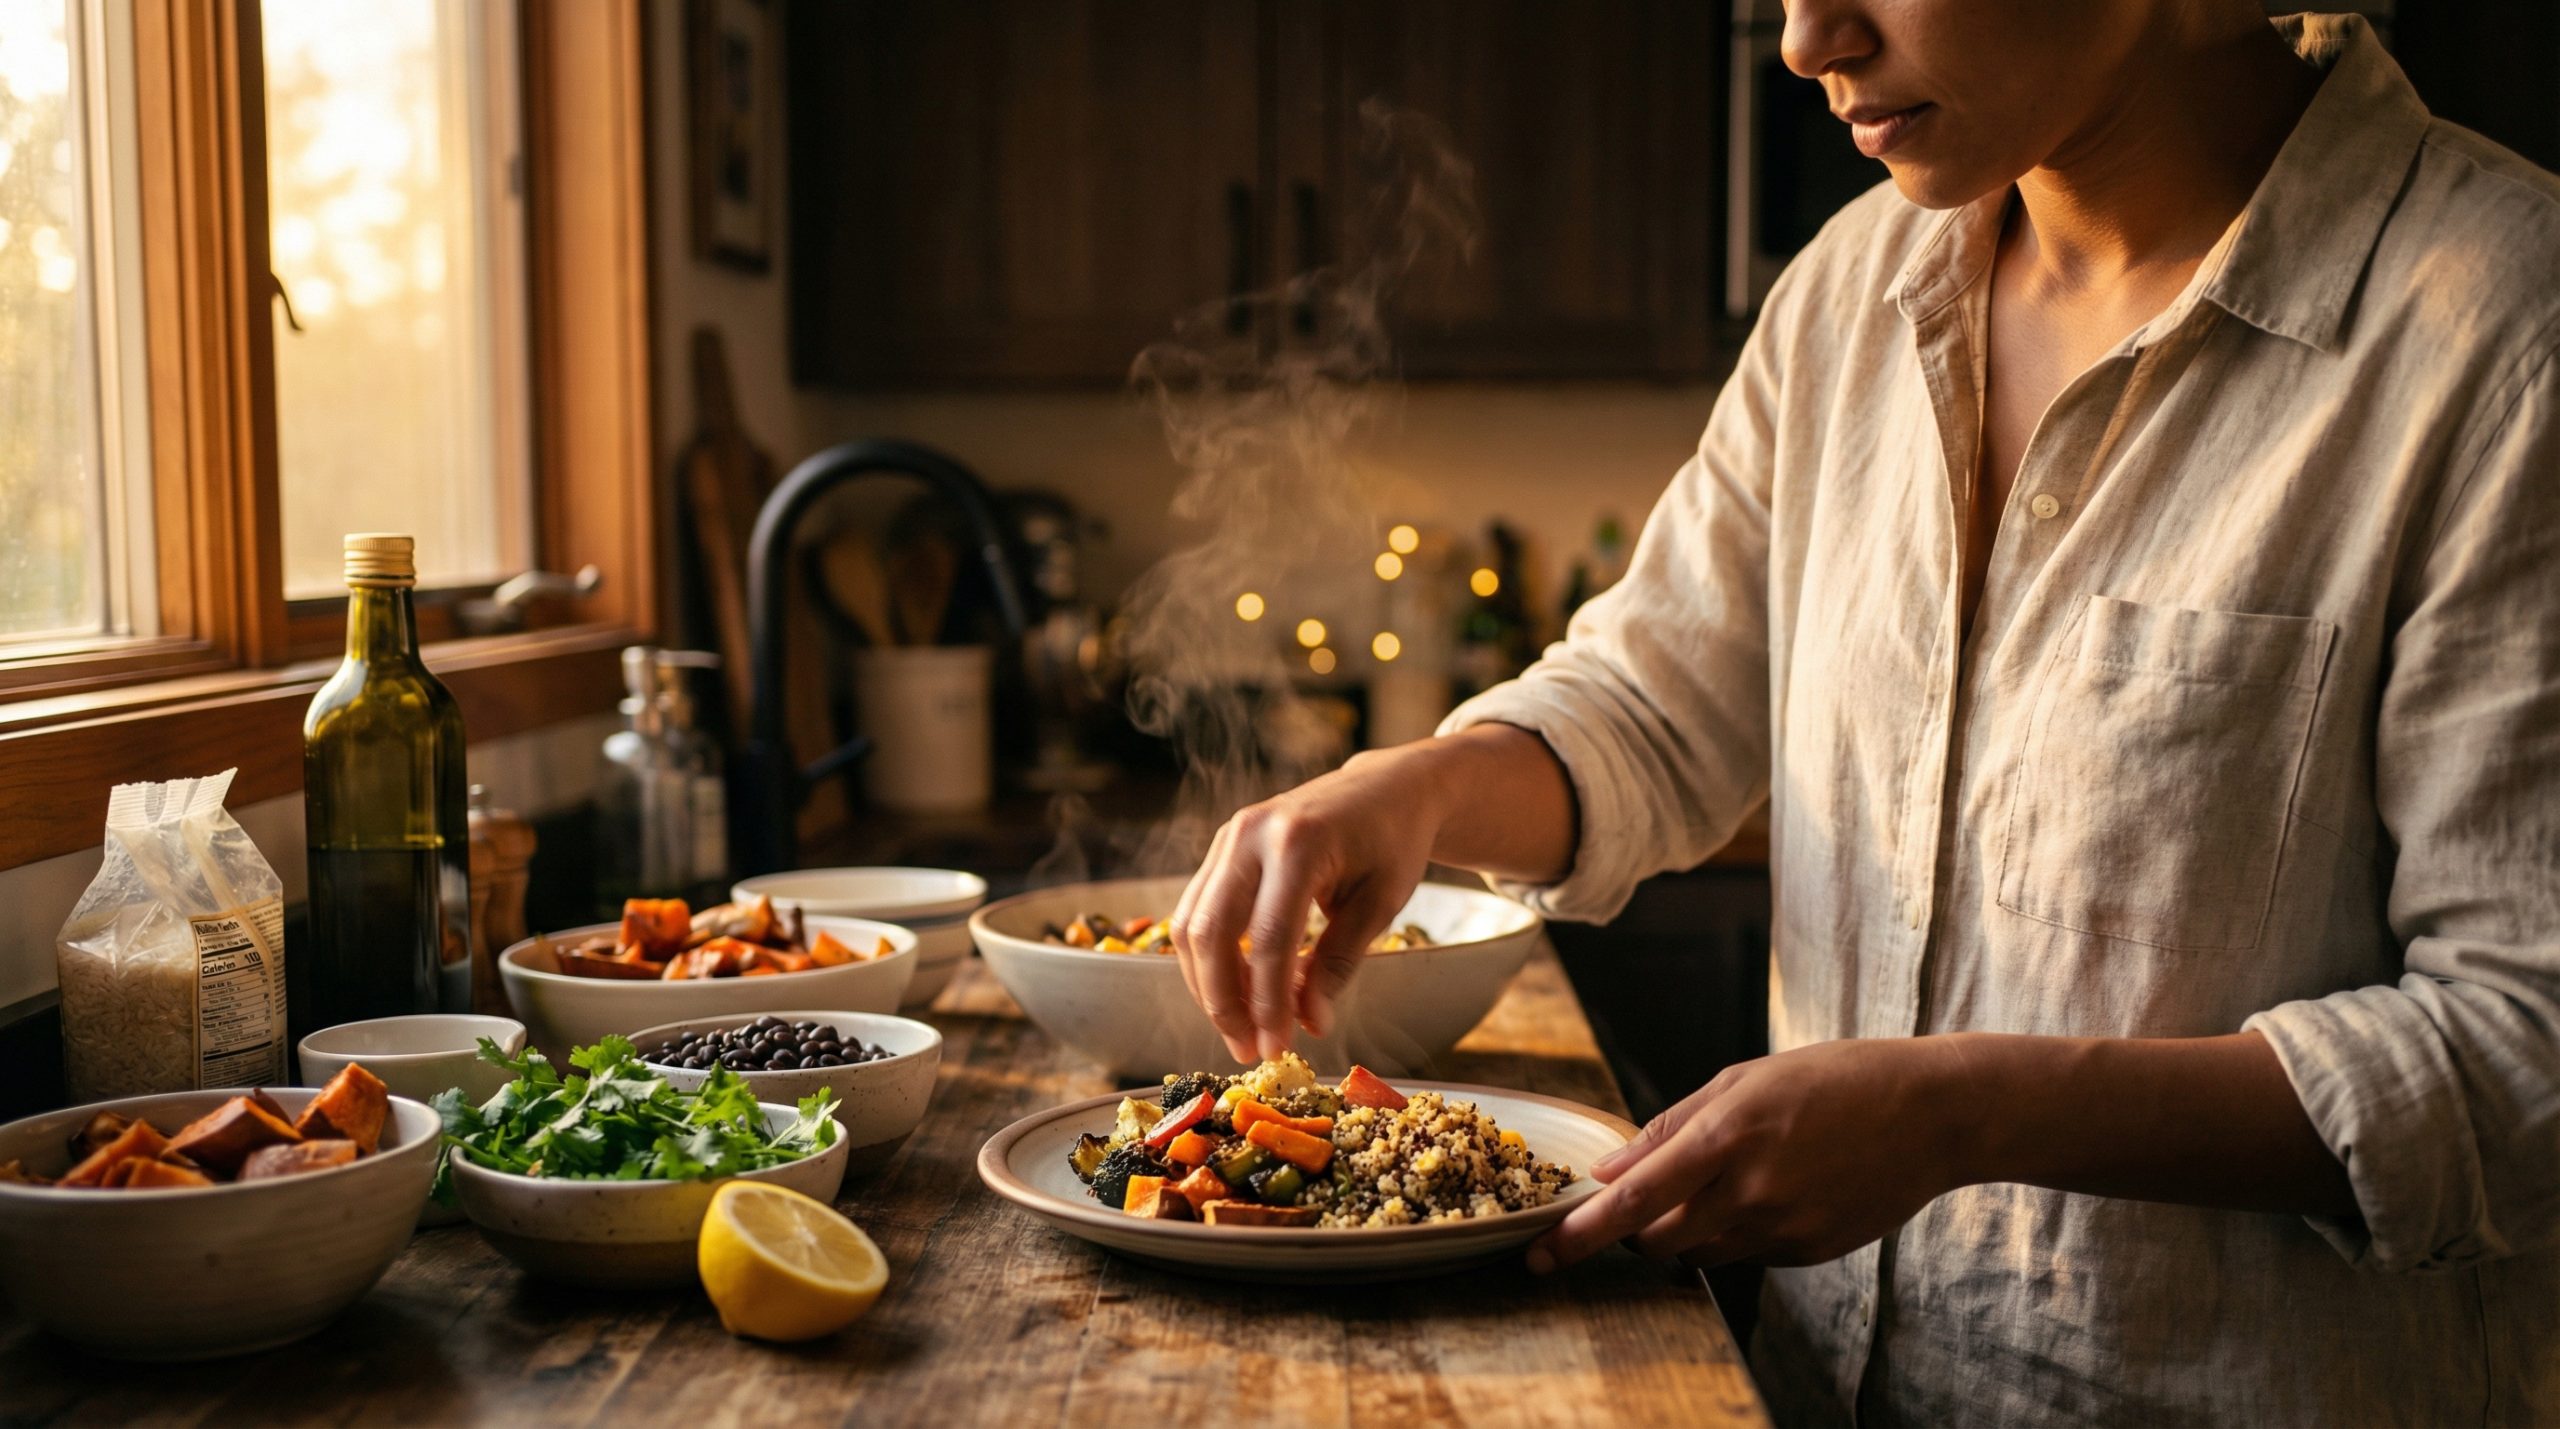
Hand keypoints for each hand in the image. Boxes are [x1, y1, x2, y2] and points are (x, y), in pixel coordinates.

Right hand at [1167, 746, 1450, 1061]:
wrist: (1386, 787)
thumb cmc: (1392, 843)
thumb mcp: (1380, 904)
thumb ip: (1340, 962)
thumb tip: (1310, 1024)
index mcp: (1299, 843)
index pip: (1269, 938)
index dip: (1267, 1000)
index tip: (1275, 1047)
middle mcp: (1251, 834)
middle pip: (1213, 933)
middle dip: (1224, 1002)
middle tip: (1247, 1049)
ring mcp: (1229, 836)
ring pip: (1191, 925)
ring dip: (1208, 986)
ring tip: (1240, 1029)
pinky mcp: (1221, 847)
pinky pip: (1196, 911)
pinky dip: (1207, 959)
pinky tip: (1233, 992)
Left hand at [1528, 1038, 1971, 1272]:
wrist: (1931, 1114)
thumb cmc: (1832, 1080)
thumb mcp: (1744, 1080)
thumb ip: (1672, 1126)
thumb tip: (1611, 1169)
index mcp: (1727, 1134)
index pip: (1636, 1199)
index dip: (1582, 1233)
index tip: (1541, 1255)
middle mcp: (1751, 1189)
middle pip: (1658, 1239)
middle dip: (1635, 1230)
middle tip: (1642, 1202)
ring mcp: (1784, 1227)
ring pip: (1700, 1254)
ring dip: (1686, 1231)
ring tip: (1723, 1183)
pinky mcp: (1810, 1252)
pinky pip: (1747, 1256)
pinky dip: (1737, 1234)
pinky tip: (1773, 1192)